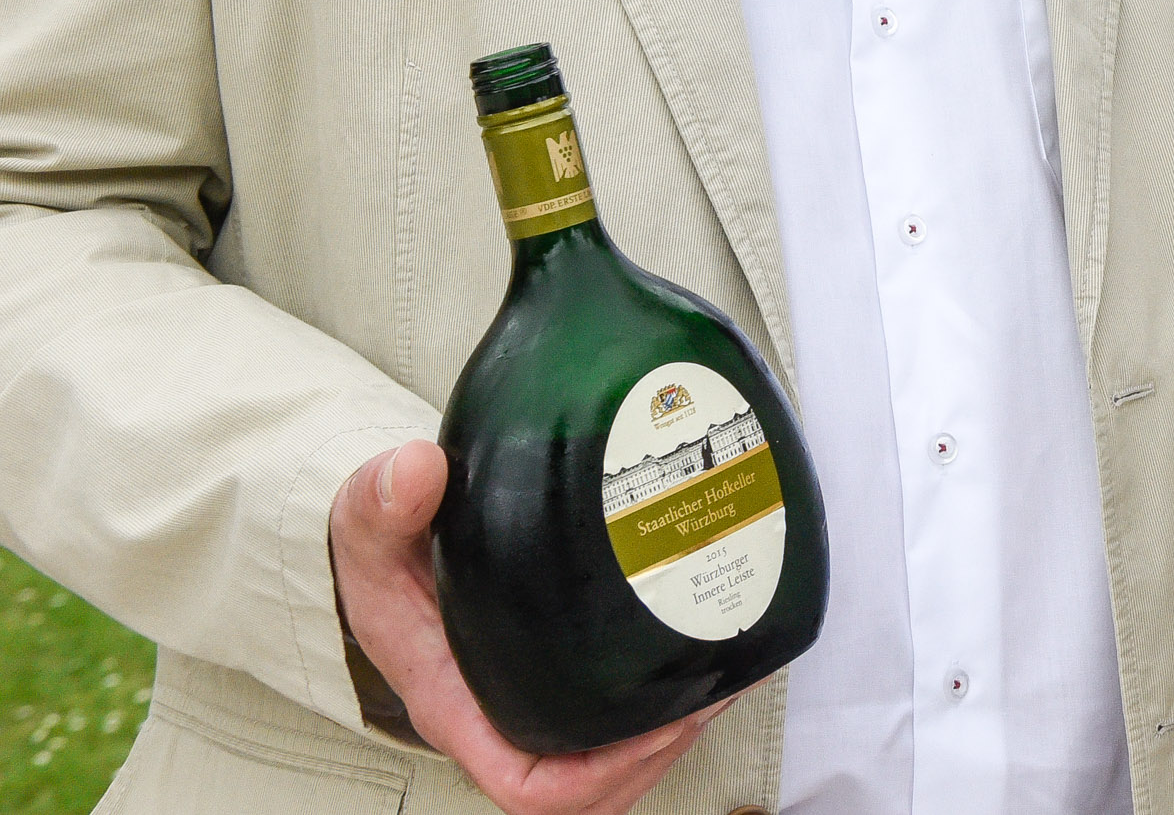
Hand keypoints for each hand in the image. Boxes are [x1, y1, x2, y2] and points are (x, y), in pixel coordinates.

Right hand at [328, 443, 724, 814]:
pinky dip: (667, 708)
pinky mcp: (560, 680)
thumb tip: (416, 470)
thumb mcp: (368, 525)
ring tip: (725, 674)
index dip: (600, 773)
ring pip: (614, 767)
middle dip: (661, 752)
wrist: (390, 545)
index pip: (528, 788)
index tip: (658, 721)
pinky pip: (616, 728)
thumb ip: (382, 499)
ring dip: (674, 736)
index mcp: (459, 706)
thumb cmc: (383, 554)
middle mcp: (499, 721)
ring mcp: (533, 706)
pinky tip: (708, 653)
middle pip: (593, 790)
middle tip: (713, 686)